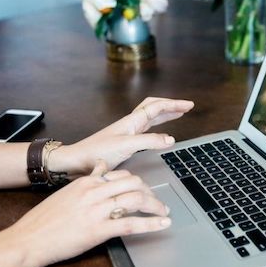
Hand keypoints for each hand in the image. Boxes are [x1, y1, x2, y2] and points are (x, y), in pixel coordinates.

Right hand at [6, 161, 170, 266]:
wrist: (28, 239)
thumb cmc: (43, 220)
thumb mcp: (66, 192)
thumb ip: (87, 180)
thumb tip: (101, 168)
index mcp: (86, 183)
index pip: (122, 175)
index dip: (138, 183)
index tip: (144, 190)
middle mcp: (94, 193)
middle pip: (134, 184)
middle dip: (150, 192)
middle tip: (157, 202)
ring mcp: (97, 211)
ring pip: (136, 200)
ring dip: (155, 206)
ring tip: (164, 212)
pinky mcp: (98, 230)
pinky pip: (131, 223)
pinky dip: (151, 223)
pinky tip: (162, 224)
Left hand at [50, 97, 193, 177]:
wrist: (77, 162)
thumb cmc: (97, 153)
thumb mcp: (126, 146)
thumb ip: (149, 141)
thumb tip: (171, 139)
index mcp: (131, 121)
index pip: (157, 107)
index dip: (173, 105)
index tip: (188, 106)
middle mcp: (130, 124)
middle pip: (154, 108)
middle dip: (170, 106)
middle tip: (185, 107)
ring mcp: (127, 132)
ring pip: (150, 118)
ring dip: (165, 114)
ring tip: (177, 114)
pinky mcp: (125, 143)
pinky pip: (146, 129)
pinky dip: (157, 127)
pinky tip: (159, 134)